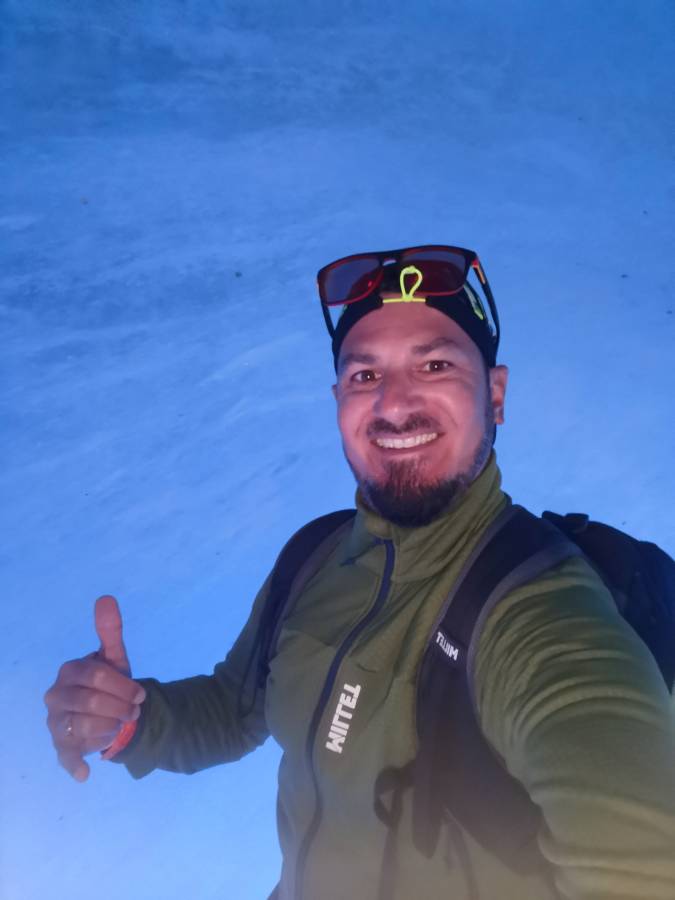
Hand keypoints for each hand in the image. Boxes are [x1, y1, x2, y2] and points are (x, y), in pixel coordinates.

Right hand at [44, 595, 145, 781]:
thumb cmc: (110, 684)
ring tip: (121, 725)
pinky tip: (86, 773)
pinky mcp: (61, 747)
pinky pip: (66, 757)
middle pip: (90, 703)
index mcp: (70, 671)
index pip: (96, 676)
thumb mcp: (114, 658)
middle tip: (134, 711)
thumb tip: (106, 598)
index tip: (141, 694)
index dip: (123, 686)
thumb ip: (110, 631)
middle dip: (119, 708)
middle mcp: (56, 696)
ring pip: (83, 727)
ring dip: (111, 728)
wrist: (110, 713)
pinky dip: (76, 766)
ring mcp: (56, 723)